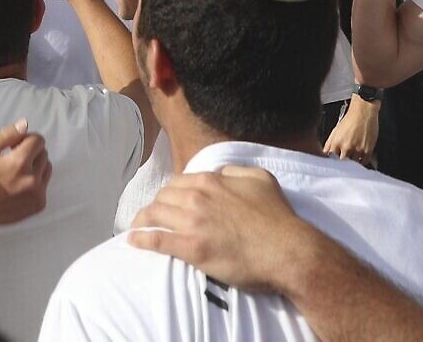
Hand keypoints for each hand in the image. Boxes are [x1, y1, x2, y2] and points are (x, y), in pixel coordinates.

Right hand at [0, 122, 51, 230]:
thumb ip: (6, 135)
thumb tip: (25, 124)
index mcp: (19, 162)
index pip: (38, 140)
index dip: (26, 140)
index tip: (14, 147)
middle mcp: (33, 178)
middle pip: (44, 153)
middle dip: (31, 152)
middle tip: (14, 160)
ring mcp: (38, 193)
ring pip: (47, 168)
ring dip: (36, 166)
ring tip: (19, 173)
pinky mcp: (40, 204)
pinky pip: (45, 184)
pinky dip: (36, 182)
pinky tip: (19, 187)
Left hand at [128, 167, 311, 293]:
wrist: (288, 251)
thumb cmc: (278, 218)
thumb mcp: (260, 179)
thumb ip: (236, 170)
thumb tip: (220, 172)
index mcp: (211, 181)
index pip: (178, 182)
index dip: (171, 193)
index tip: (168, 201)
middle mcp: (197, 198)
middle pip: (163, 198)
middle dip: (155, 205)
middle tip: (152, 216)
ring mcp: (192, 223)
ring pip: (154, 215)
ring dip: (143, 220)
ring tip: (137, 227)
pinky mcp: (191, 248)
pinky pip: (156, 240)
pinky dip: (141, 239)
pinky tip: (134, 240)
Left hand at [322, 98, 380, 166]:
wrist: (363, 112)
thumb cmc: (350, 119)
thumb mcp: (335, 130)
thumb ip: (329, 143)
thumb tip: (325, 153)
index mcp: (337, 142)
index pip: (331, 158)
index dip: (332, 161)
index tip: (333, 163)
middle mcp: (347, 147)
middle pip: (342, 162)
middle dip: (342, 163)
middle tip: (343, 162)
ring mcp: (358, 149)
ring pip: (353, 164)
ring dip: (352, 163)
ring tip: (352, 158)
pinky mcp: (368, 150)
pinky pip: (364, 162)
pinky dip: (361, 162)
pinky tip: (359, 158)